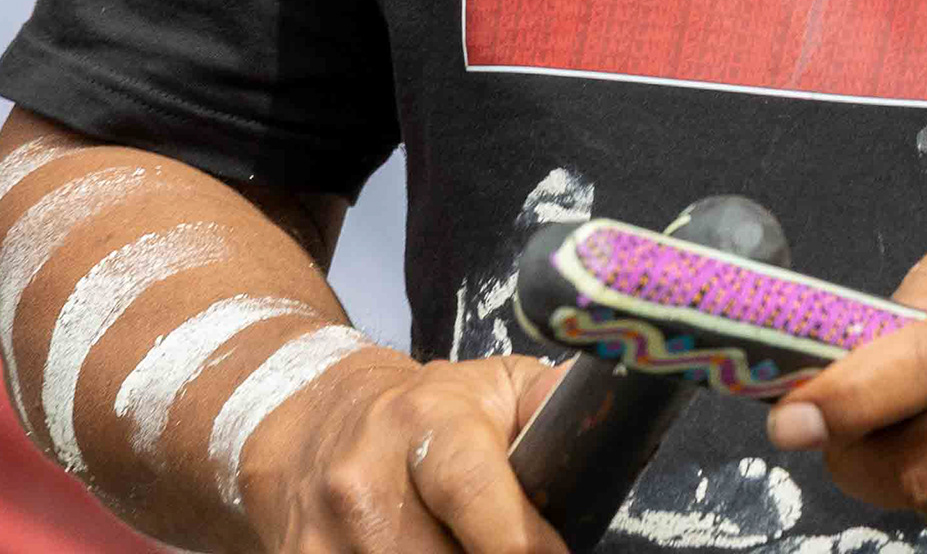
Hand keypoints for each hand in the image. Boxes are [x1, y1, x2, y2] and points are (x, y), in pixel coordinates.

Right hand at [241, 346, 564, 553]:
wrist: (309, 421)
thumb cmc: (425, 412)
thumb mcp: (494, 389)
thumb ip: (553, 410)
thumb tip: (617, 421)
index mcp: (422, 423)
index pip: (474, 496)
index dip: (522, 543)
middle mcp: (362, 481)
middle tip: (516, 550)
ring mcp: (323, 537)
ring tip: (463, 544)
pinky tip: (425, 551)